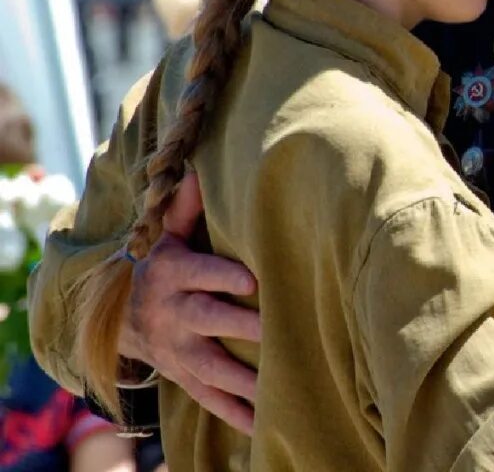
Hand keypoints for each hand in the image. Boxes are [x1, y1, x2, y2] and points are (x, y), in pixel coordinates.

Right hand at [121, 172, 261, 434]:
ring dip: (244, 380)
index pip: (198, 274)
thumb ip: (187, 208)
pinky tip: (263, 425)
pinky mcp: (182, 376)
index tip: (252, 281)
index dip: (222, 277)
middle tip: (276, 332)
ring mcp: (177, 350)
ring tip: (277, 389)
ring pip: (211, 367)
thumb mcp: (166, 235)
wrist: (117, 315)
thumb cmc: (161, 263)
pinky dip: (234, 414)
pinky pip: (208, 399)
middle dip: (240, 328)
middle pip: (208, 321)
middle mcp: (173, 314)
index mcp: (173, 274)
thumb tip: (200, 169)